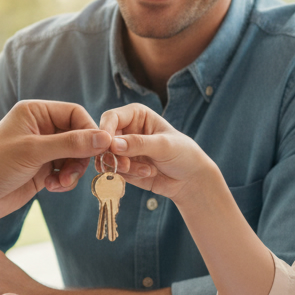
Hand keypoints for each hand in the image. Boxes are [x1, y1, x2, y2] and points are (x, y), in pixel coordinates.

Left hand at [0, 100, 110, 227]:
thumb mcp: (34, 151)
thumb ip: (71, 143)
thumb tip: (105, 138)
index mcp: (35, 112)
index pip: (75, 114)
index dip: (89, 130)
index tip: (100, 148)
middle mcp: (41, 128)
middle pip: (78, 136)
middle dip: (81, 156)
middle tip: (77, 171)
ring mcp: (42, 150)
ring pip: (75, 156)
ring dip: (73, 171)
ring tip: (62, 183)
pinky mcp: (43, 170)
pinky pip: (66, 172)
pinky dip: (65, 181)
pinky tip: (52, 188)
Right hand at [98, 103, 215, 202]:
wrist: (190, 179)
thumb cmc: (183, 154)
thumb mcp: (164, 145)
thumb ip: (139, 144)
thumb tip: (112, 144)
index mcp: (136, 115)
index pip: (111, 118)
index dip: (105, 131)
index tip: (108, 147)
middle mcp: (126, 130)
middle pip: (103, 140)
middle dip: (112, 155)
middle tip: (126, 165)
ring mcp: (123, 150)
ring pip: (107, 158)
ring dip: (123, 167)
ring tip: (147, 171)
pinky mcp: (123, 167)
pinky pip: (114, 172)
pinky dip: (128, 176)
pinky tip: (148, 174)